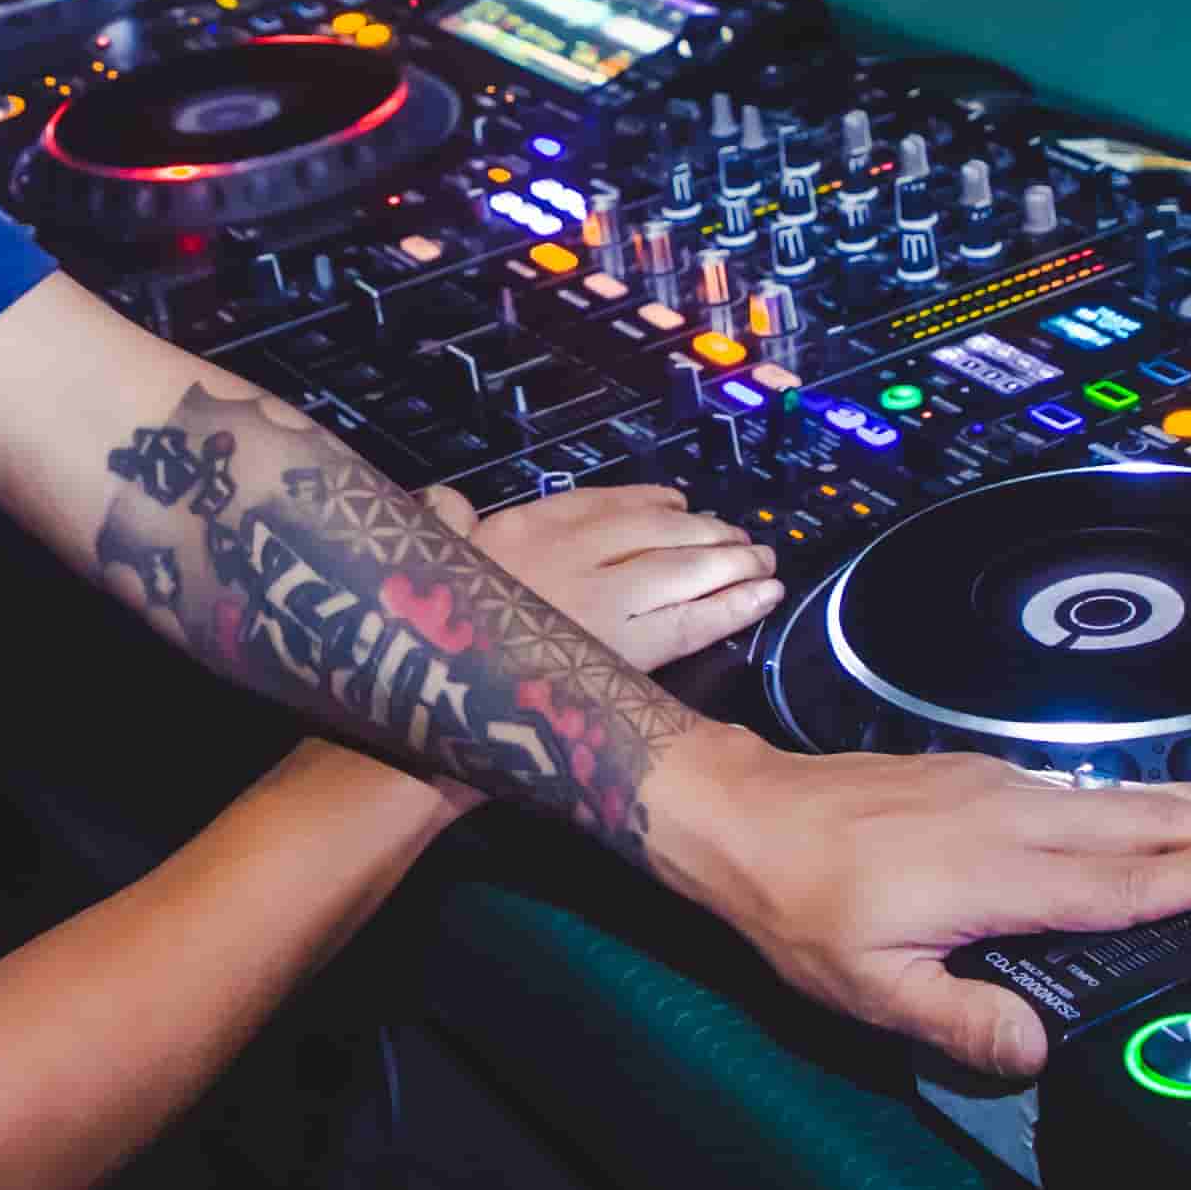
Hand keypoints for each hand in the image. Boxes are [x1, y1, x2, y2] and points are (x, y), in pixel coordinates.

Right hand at [423, 480, 781, 672]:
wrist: (438, 690)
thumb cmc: (426, 631)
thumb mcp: (426, 557)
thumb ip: (444, 520)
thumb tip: (446, 500)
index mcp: (527, 527)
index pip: (606, 503)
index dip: (652, 502)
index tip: (678, 504)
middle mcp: (574, 554)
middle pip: (658, 533)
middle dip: (707, 533)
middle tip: (742, 538)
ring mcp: (606, 600)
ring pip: (685, 570)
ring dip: (733, 563)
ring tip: (763, 562)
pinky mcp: (630, 650)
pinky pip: (694, 621)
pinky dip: (735, 606)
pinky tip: (764, 597)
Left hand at [636, 731, 1190, 1078]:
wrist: (739, 811)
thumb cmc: (798, 906)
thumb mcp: (866, 987)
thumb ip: (958, 1024)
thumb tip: (1041, 1055)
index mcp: (998, 876)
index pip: (1124, 884)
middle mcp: (1013, 820)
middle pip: (1144, 830)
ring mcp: (999, 789)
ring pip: (1118, 800)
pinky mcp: (978, 775)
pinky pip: (1082, 786)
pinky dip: (1140, 795)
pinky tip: (1163, 799)